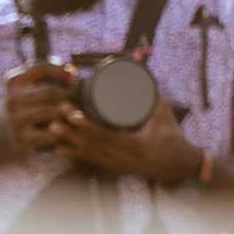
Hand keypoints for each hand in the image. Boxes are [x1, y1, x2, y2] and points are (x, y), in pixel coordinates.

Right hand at [0, 60, 75, 156]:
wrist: (4, 137)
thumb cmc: (25, 106)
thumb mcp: (28, 87)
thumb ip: (47, 75)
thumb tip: (71, 70)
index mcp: (13, 82)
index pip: (41, 69)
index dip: (61, 71)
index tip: (73, 76)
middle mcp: (12, 100)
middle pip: (49, 92)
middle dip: (68, 94)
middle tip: (79, 98)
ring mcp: (16, 121)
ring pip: (51, 112)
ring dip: (67, 113)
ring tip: (76, 113)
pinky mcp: (23, 140)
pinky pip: (52, 133)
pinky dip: (62, 131)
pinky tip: (66, 129)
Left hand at [46, 81, 201, 184]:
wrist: (181, 164)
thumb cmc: (173, 135)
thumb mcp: (163, 111)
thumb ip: (151, 90)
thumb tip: (139, 64)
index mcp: (136, 145)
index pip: (105, 136)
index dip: (85, 125)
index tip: (70, 112)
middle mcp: (125, 159)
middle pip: (92, 146)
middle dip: (71, 132)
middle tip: (54, 118)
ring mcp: (119, 166)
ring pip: (89, 155)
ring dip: (69, 143)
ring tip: (52, 131)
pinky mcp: (116, 170)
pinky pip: (93, 162)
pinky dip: (76, 155)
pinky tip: (59, 149)